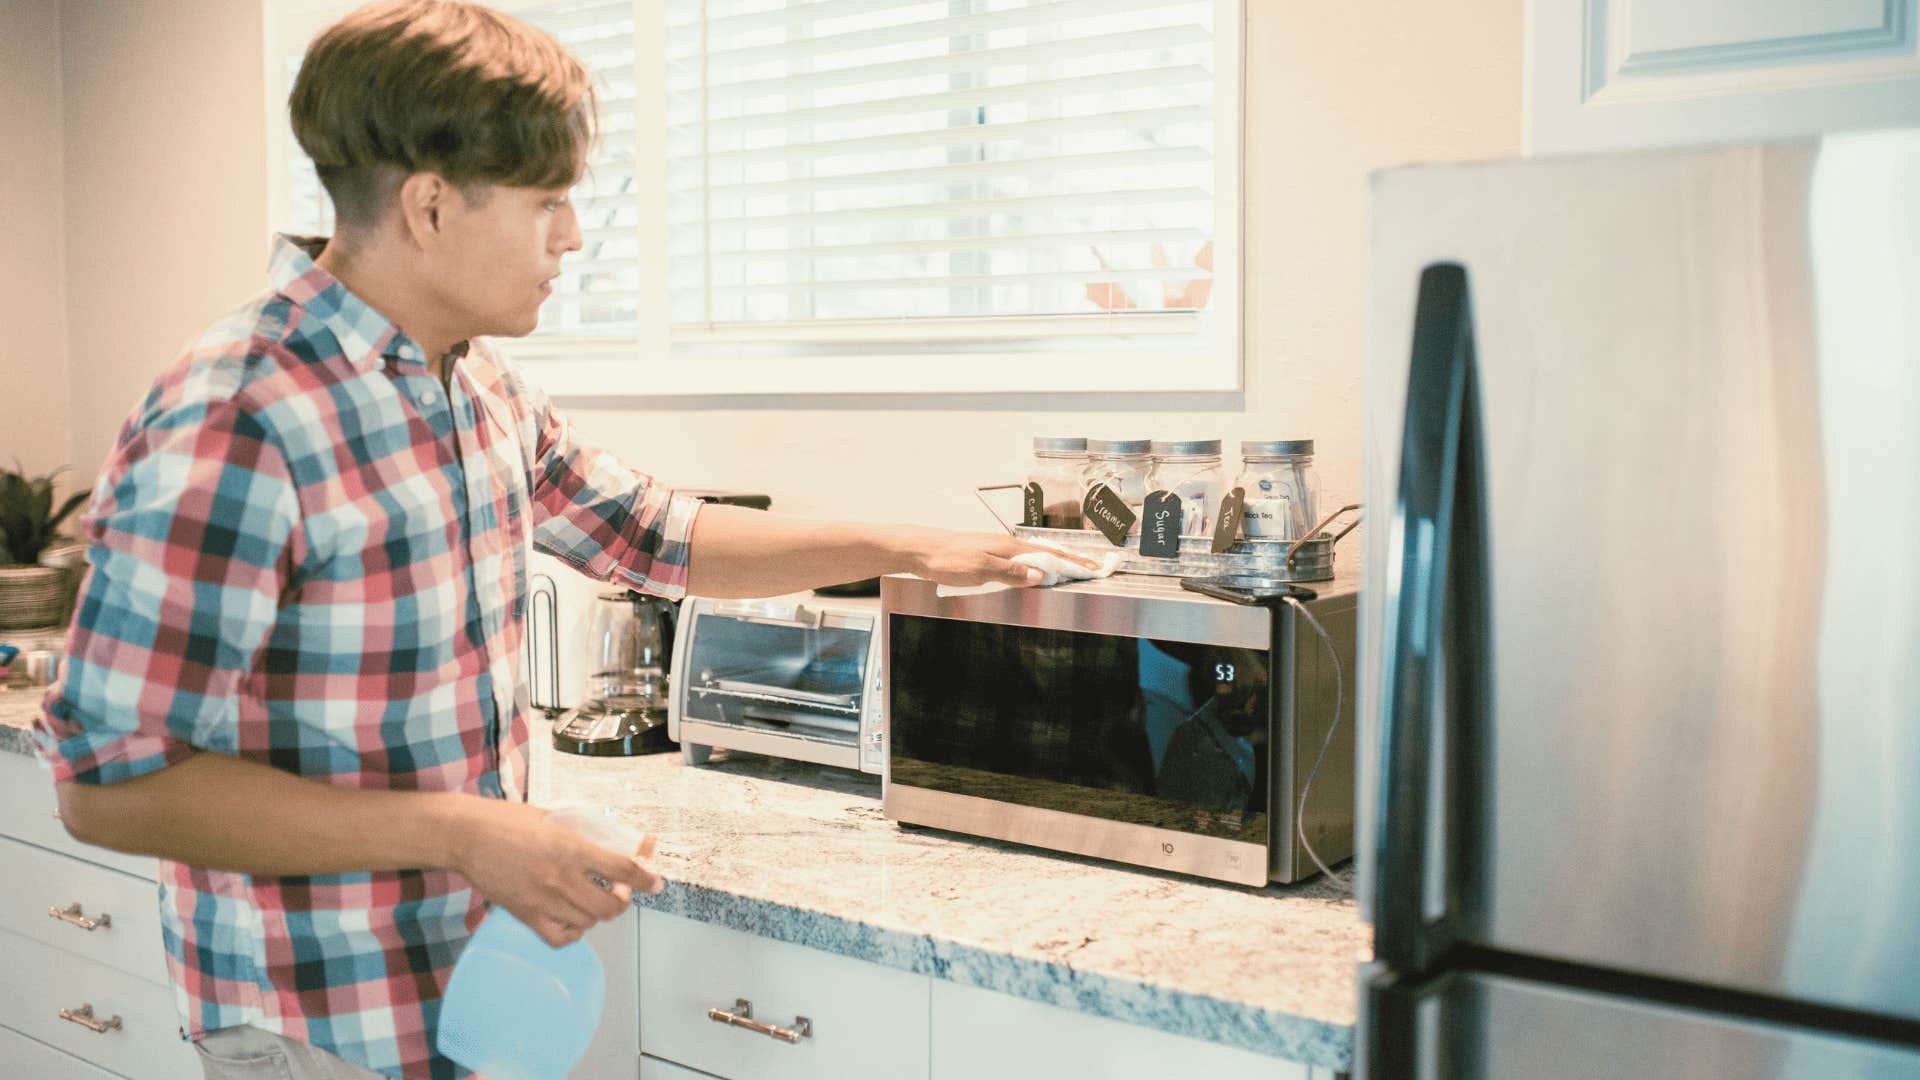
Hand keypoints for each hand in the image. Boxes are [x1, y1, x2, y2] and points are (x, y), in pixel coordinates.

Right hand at [450, 799, 663, 946]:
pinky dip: (573, 932)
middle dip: (623, 901)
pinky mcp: (526, 915)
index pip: (623, 869)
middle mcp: (562, 878)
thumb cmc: (508, 821)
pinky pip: (561, 937)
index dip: (646, 879)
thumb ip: (585, 831)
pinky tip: (572, 918)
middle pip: (611, 907)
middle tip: (619, 891)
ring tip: (592, 899)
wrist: (466, 836)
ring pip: (589, 922)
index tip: (656, 883)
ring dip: (597, 913)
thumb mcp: (554, 817)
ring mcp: (544, 900)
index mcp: (572, 848)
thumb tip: (616, 842)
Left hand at [901, 528, 1099, 588]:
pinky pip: (1020, 559)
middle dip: (1072, 560)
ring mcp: (997, 548)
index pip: (1050, 555)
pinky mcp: (988, 554)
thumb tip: (1041, 574)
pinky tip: (1036, 569)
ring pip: (1035, 555)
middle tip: (1093, 567)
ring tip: (1073, 568)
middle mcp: (1006, 545)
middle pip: (1047, 553)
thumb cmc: (947, 559)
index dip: (1074, 563)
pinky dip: (1037, 564)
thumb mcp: (981, 569)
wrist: (920, 550)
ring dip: (1056, 562)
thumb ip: (1011, 572)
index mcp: (1010, 547)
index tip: (1095, 568)